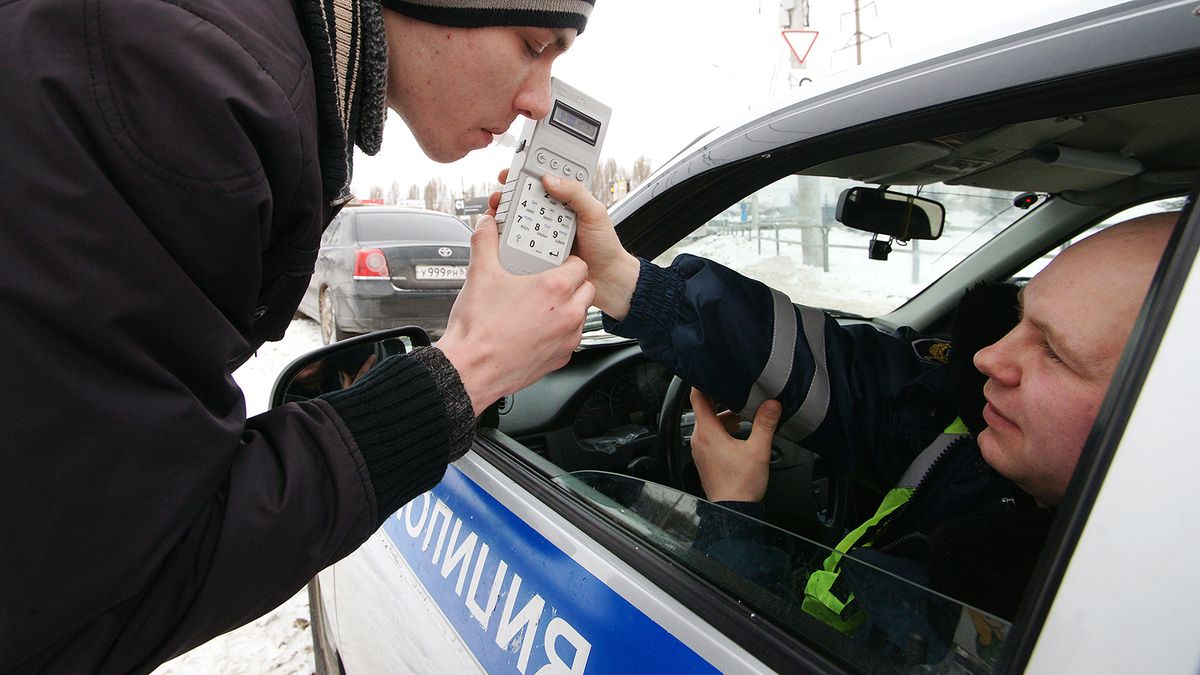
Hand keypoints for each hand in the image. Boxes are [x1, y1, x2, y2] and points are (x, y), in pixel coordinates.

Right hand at [437, 215, 595, 415]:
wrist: (471, 370)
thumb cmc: (479, 330)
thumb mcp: (480, 274)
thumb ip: (485, 241)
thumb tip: (486, 225)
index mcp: (554, 289)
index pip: (579, 264)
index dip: (566, 260)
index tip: (553, 262)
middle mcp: (568, 314)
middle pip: (585, 288)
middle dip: (571, 283)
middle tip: (547, 282)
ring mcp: (567, 338)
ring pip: (580, 314)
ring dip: (568, 307)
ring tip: (541, 306)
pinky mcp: (561, 358)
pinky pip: (570, 338)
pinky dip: (559, 331)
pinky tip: (536, 328)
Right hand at [488, 169, 639, 319]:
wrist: (607, 279)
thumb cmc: (606, 246)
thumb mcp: (595, 213)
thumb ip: (576, 193)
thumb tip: (551, 179)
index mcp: (567, 200)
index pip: (543, 181)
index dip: (524, 174)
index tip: (510, 174)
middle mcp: (553, 215)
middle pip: (524, 200)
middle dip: (508, 195)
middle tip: (499, 197)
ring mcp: (544, 234)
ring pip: (519, 220)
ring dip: (505, 217)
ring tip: (498, 215)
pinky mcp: (539, 252)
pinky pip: (521, 243)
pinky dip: (510, 239)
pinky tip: (504, 237)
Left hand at [689, 389, 778, 502]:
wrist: (733, 510)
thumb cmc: (741, 485)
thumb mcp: (758, 451)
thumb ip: (765, 424)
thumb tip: (771, 404)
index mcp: (707, 433)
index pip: (698, 398)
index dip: (703, 382)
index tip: (712, 373)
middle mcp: (699, 439)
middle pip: (704, 409)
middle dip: (721, 400)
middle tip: (737, 392)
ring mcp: (700, 449)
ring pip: (708, 423)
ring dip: (724, 416)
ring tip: (743, 416)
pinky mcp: (705, 458)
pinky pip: (710, 435)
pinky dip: (722, 429)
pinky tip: (739, 433)